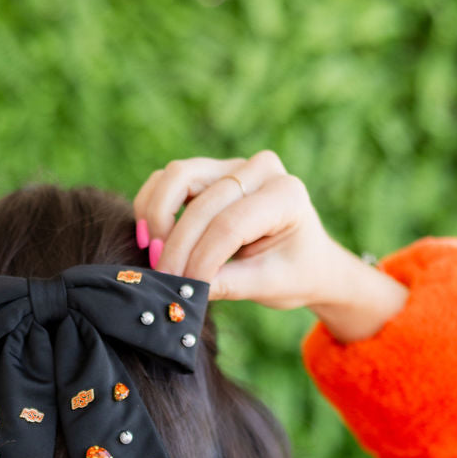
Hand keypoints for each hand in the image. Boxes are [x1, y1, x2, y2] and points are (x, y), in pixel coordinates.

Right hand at [132, 149, 408, 337]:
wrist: (304, 259)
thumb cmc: (292, 273)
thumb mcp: (268, 285)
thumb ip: (227, 285)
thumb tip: (182, 291)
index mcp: (286, 194)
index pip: (231, 224)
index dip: (201, 259)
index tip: (184, 289)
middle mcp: (261, 169)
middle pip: (201, 202)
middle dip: (177, 246)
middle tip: (165, 281)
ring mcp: (233, 166)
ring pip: (177, 177)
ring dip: (158, 217)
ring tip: (156, 255)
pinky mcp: (210, 171)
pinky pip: (168, 179)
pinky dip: (152, 205)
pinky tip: (152, 239)